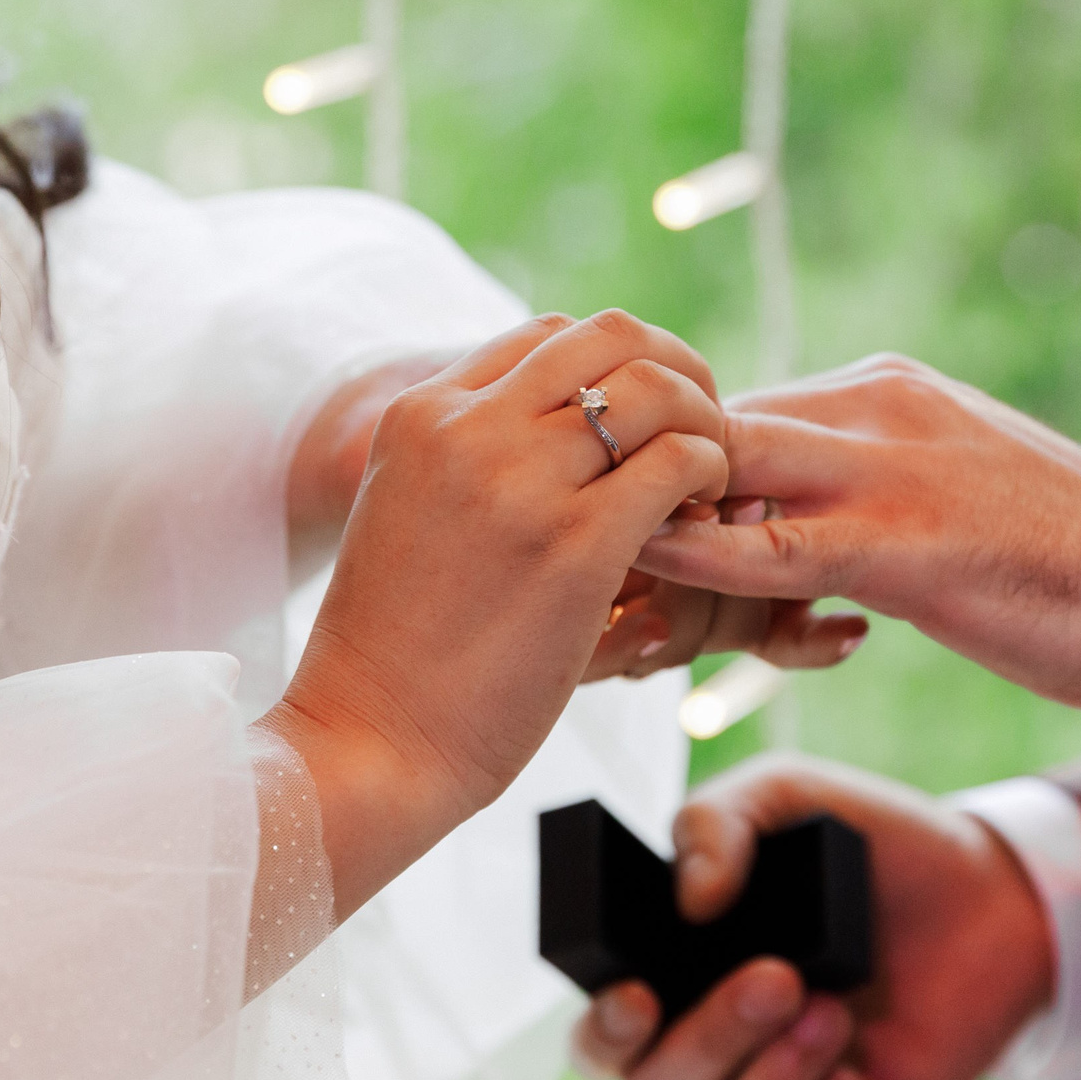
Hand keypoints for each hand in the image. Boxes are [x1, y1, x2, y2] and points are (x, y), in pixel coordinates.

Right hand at [268, 311, 730, 916]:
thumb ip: (466, 461)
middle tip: (702, 432)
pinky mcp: (575, 545)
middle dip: (678, 371)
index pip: (549, 338)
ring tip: (708, 486)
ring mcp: (521, 483)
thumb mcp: (405, 515)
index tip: (647, 422)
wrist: (369, 742)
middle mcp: (469, 429)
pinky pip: (679, 461)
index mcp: (422, 414)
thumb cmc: (395, 653)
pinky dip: (711, 476)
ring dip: (704, 423)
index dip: (617, 368)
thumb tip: (562, 435)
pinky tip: (703, 521)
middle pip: (611, 337)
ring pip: (656, 389)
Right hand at [570, 755, 1053, 1079]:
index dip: (603, 1034)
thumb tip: (689, 898)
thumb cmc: (873, 846)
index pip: (603, 1041)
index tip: (637, 996)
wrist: (993, 892)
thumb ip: (717, 819)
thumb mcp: (791, 799)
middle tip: (780, 976)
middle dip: (708, 1042)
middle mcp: (718, 1054)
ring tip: (834, 1010)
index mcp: (681, 981)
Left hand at [635, 355, 1080, 709]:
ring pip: (727, 474)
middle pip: (713, 432)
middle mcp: (873, 406)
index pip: (733, 415)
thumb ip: (854, 494)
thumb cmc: (1057, 568)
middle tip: (588, 558)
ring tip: (601, 585)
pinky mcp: (905, 540)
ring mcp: (890, 467)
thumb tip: (770, 528)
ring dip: (654, 523)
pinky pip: (775, 543)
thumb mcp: (938, 503)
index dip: (667, 471)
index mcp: (878, 390)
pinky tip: (650, 573)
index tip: (614, 517)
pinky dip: (703, 556)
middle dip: (643, 488)